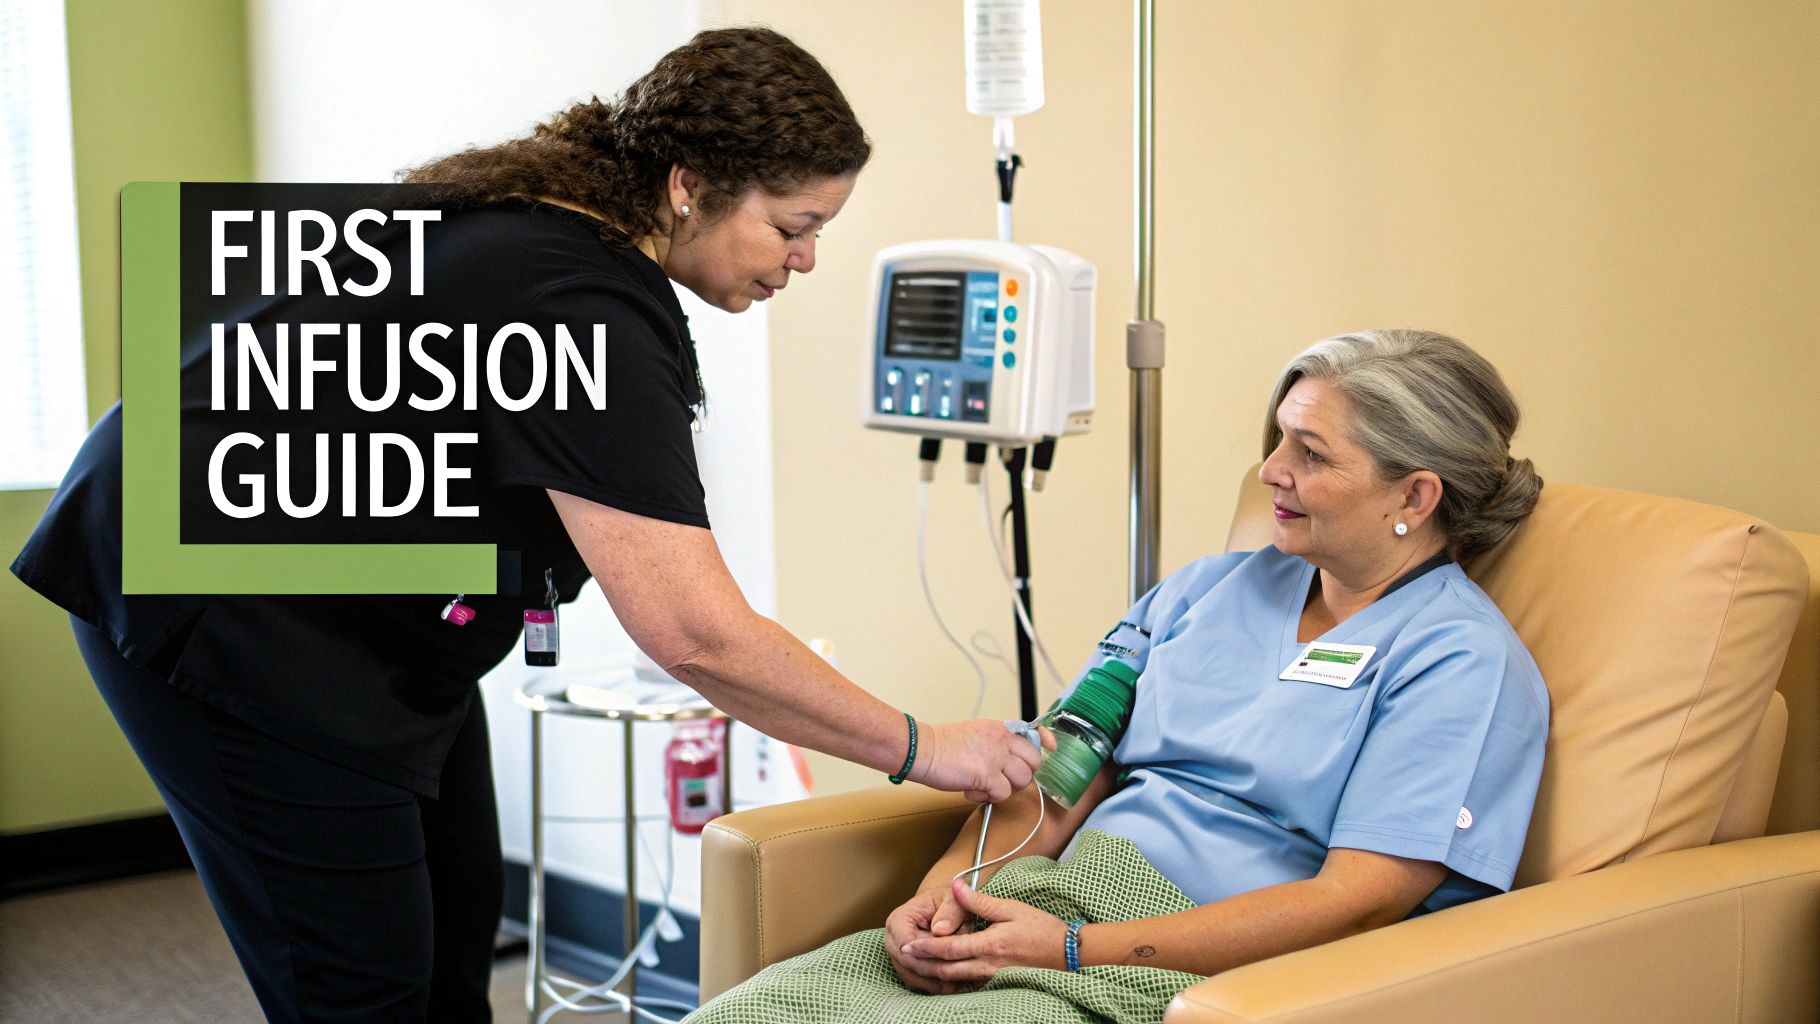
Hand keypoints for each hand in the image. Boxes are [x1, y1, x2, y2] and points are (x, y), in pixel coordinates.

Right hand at [884, 887, 974, 993]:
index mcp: (898, 920)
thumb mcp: (954, 900)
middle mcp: (892, 940)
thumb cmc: (949, 902)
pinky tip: (955, 984)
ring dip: (936, 981)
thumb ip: (950, 912)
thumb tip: (939, 930)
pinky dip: (936, 985)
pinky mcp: (906, 968)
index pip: (907, 945)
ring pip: (914, 977)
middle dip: (935, 970)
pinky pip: (919, 982)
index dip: (929, 953)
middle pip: (909, 964)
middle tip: (962, 973)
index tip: (953, 957)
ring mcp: (897, 957)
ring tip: (961, 981)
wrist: (945, 908)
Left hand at [899, 878, 1069, 984]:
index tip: (907, 945)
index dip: (926, 947)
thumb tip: (956, 885)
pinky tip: (943, 976)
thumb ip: (979, 901)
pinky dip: (952, 981)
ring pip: (956, 979)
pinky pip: (969, 984)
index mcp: (989, 944)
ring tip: (917, 966)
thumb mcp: (1011, 909)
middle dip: (923, 964)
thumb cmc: (1042, 929)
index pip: (949, 948)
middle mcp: (988, 965)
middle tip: (904, 958)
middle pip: (947, 968)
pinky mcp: (999, 982)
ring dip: (934, 973)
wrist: (1069, 954)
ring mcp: (993, 977)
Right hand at [912, 719, 1049, 801]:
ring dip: (1004, 788)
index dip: (1045, 742)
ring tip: (983, 785)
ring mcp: (996, 756)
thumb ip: (996, 743)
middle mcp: (1002, 740)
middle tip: (1002, 779)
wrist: (922, 750)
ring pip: (1021, 780)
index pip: (1033, 732)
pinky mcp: (987, 774)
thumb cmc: (942, 745)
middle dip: (1021, 775)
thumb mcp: (976, 733)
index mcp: (1000, 728)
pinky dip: (988, 797)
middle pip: (1033, 762)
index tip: (1052, 749)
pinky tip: (972, 790)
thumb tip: (1010, 761)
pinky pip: (1002, 794)